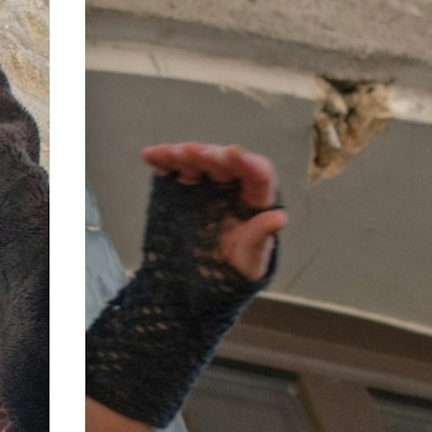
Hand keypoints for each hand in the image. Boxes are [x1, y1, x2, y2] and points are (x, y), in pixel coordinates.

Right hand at [141, 143, 285, 279]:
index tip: (234, 153)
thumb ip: (260, 237)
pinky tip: (151, 155)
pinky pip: (174, 169)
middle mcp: (233, 186)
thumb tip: (280, 217)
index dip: (248, 163)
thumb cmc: (235, 269)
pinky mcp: (183, 188)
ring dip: (184, 154)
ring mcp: (207, 185)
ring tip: (171, 153)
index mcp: (256, 201)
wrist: (203, 280)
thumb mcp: (250, 259)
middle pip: (226, 163)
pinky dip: (162, 160)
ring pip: (199, 162)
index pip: (259, 175)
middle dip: (211, 155)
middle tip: (194, 151)